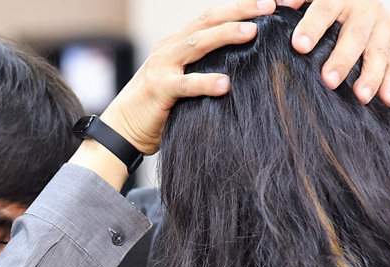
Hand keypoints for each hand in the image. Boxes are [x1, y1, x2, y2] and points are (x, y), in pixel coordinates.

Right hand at [101, 0, 278, 154]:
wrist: (120, 130)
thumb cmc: (157, 109)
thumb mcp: (182, 81)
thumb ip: (204, 70)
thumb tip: (244, 69)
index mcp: (177, 43)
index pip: (211, 18)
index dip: (238, 8)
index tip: (268, 3)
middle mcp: (169, 49)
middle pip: (207, 21)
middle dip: (239, 11)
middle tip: (268, 6)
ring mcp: (162, 67)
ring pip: (196, 44)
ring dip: (225, 35)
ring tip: (251, 32)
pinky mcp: (158, 90)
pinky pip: (185, 84)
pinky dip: (205, 83)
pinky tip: (225, 85)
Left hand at [280, 0, 389, 104]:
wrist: (357, 1)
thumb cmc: (326, 4)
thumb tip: (285, 5)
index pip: (325, 10)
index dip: (313, 27)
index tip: (300, 46)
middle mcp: (365, 9)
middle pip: (355, 36)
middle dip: (343, 60)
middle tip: (329, 80)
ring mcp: (382, 26)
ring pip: (378, 52)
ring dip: (371, 76)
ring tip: (360, 96)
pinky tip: (386, 98)